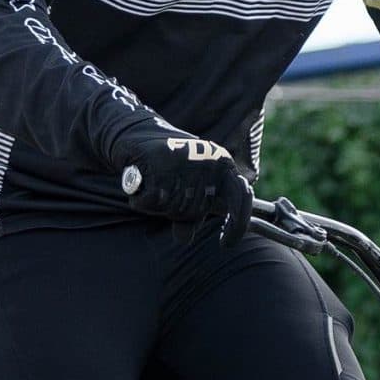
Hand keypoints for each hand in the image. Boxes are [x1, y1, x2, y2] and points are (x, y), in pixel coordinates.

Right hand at [116, 124, 252, 247]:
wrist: (138, 135)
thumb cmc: (170, 168)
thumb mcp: (189, 189)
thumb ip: (192, 214)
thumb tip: (184, 238)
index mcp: (224, 164)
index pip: (241, 197)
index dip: (236, 225)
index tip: (225, 243)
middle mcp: (208, 160)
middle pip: (196, 210)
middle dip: (179, 211)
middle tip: (167, 192)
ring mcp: (184, 160)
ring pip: (172, 208)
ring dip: (159, 206)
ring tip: (155, 184)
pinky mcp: (158, 162)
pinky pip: (150, 202)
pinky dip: (142, 201)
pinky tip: (141, 186)